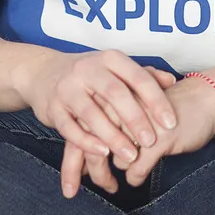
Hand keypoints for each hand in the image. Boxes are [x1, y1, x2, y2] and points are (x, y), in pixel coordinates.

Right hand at [23, 50, 177, 197]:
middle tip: (151, 142)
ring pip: (91, 113)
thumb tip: (171, 81)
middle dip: (135, 119)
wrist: (43, 72)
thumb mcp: (115, 69)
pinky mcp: (53, 107)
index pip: (138, 77)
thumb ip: (143, 75)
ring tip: (130, 155)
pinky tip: (102, 153)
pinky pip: (69, 127)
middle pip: (115, 94)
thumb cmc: (90, 74)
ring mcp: (68, 88)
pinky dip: (86, 142)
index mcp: (110, 59)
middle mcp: (88, 69)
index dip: (156, 100)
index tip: (171, 123)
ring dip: (113, 136)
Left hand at [58, 74, 214, 199]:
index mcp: (109, 100)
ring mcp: (138, 125)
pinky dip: (135, 176)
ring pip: (112, 159)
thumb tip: (84, 165)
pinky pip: (136, 168)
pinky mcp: (158, 139)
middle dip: (89, 174)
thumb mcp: (132, 113)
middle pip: (92, 148)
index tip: (69, 188)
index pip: (80, 134)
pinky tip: (135, 178)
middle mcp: (119, 110)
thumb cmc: (163, 107)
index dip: (72, 164)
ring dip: (108, 178)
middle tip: (92, 188)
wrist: (205, 98)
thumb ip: (108, 130)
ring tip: (112, 187)